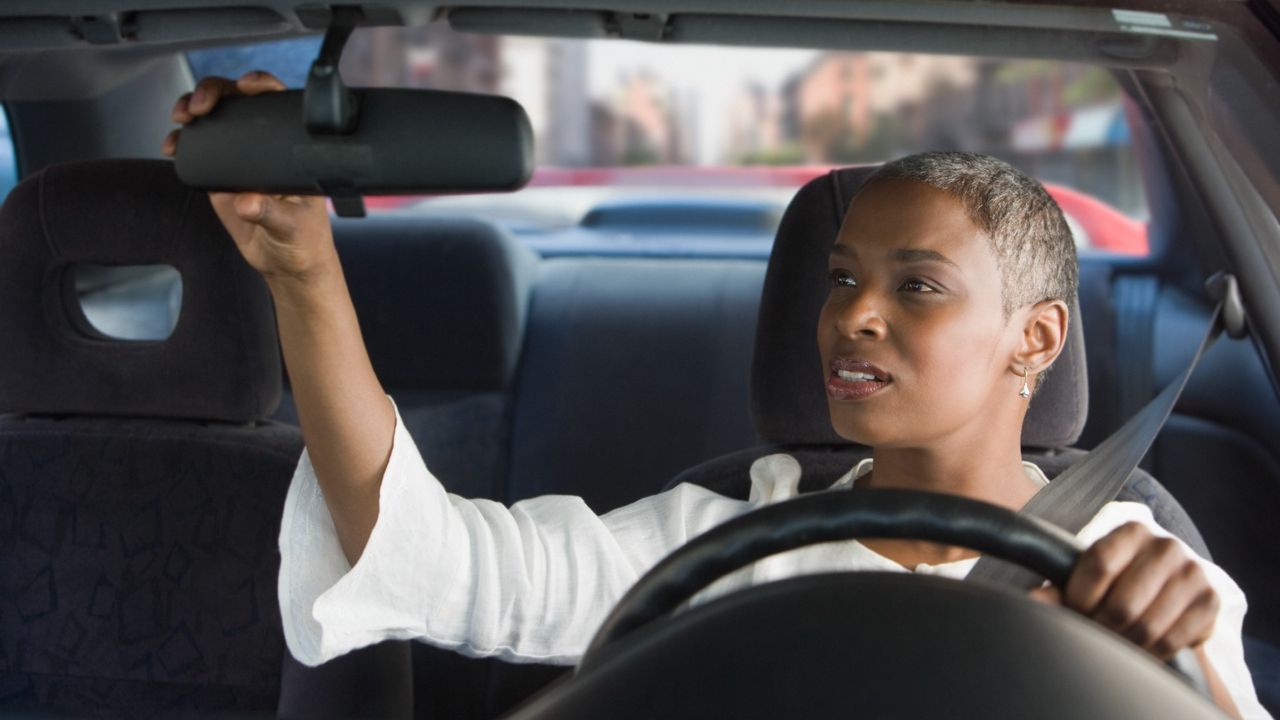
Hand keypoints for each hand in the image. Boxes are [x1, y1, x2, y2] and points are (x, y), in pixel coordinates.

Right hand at [162, 71, 336, 286]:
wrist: (285, 263)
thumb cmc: (303, 241)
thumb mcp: (293, 227)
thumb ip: (272, 214)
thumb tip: (246, 202)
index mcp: (292, 150)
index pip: (279, 104)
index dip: (262, 85)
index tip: (246, 86)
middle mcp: (265, 146)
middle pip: (238, 102)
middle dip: (214, 92)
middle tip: (199, 107)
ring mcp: (239, 158)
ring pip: (213, 119)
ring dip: (191, 108)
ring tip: (182, 118)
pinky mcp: (219, 175)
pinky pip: (196, 149)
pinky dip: (180, 141)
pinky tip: (172, 146)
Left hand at [1031, 521, 1218, 660]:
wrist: (1173, 581)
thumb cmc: (1121, 576)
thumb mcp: (1092, 573)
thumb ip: (1061, 585)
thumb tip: (1032, 600)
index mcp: (1132, 530)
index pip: (1099, 565)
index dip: (1079, 597)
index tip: (1075, 610)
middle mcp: (1167, 546)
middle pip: (1122, 605)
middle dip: (1101, 627)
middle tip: (1094, 632)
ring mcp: (1193, 573)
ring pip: (1146, 627)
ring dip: (1124, 644)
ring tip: (1115, 642)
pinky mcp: (1211, 602)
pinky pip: (1172, 641)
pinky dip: (1150, 652)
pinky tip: (1140, 647)